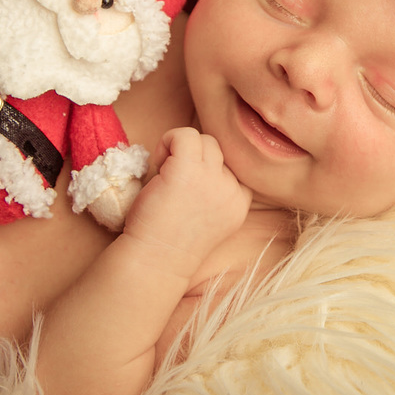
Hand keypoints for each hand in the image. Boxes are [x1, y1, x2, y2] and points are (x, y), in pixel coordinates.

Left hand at [123, 128, 251, 278]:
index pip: (232, 170)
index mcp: (239, 204)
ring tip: (164, 172)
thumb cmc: (170, 241)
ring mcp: (211, 178)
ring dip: (181, 150)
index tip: (187, 191)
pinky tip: (158, 163)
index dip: (206, 173)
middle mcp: (231, 190)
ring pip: (204, 139)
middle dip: (194, 159)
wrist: (154, 260)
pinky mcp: (187, 169)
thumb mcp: (208, 217)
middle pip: (217, 151)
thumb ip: (214, 192)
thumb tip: (199, 159)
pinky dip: (168, 141)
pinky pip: (183, 134)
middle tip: (171, 181)